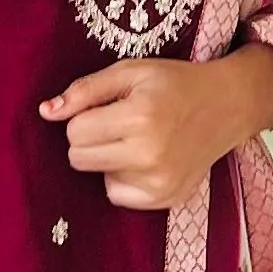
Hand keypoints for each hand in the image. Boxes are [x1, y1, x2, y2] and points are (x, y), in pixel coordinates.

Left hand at [40, 46, 272, 209]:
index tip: (106, 107)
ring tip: (138, 139)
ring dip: (108, 159)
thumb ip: (85, 90)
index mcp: (140, 116)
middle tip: (119, 122)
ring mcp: (159, 182)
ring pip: (97, 178)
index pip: (75, 131)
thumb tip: (46, 111)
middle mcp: (149, 154)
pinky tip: (147, 159)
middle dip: (90, 139)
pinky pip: (118, 195)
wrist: (227, 106)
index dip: (83, 116)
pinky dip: (124, 178)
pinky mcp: (165, 200)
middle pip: (79, 158)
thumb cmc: (174, 83)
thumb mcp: (131, 71)